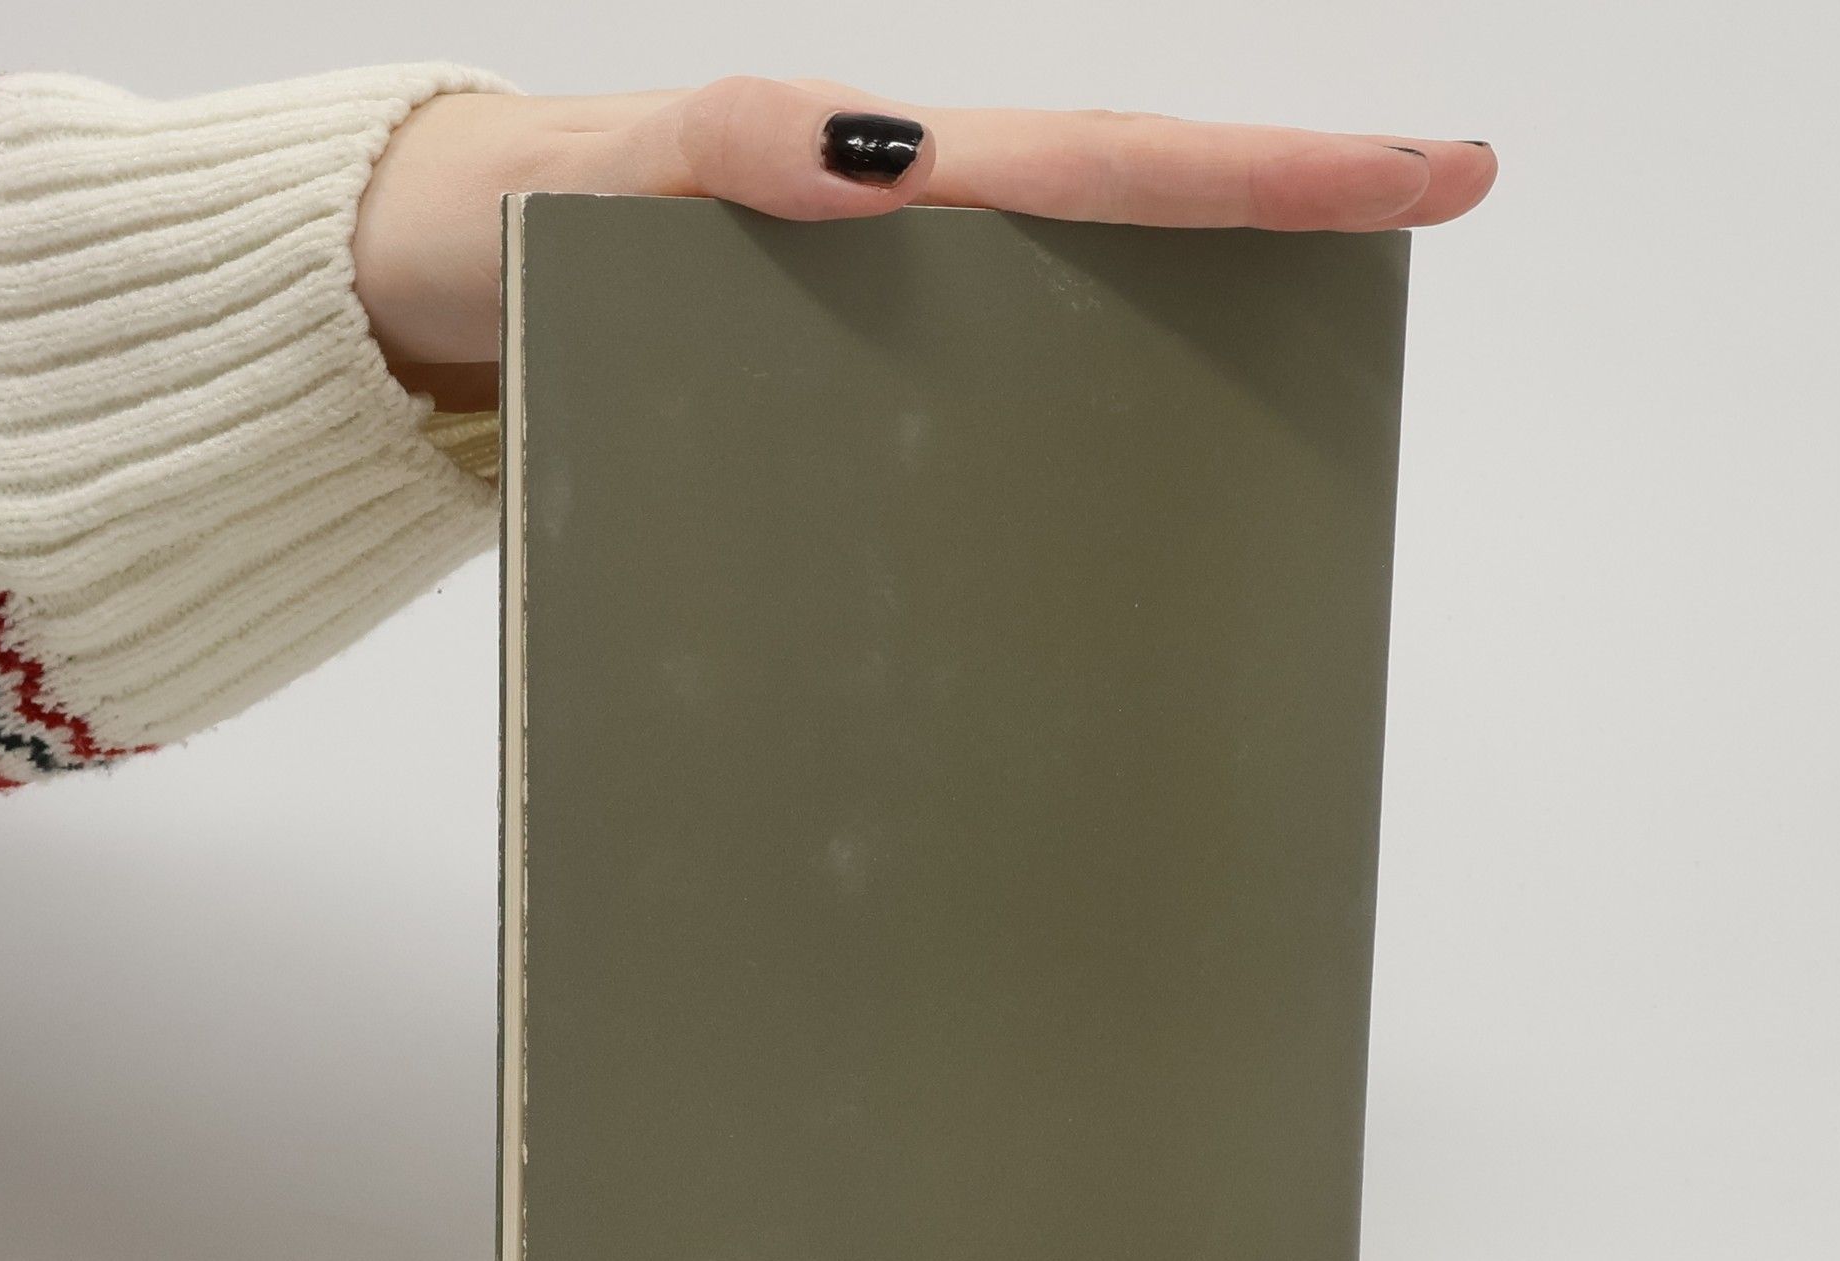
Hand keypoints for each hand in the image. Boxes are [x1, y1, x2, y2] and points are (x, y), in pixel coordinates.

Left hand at [355, 76, 1496, 411]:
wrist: (411, 314)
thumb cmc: (493, 228)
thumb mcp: (588, 174)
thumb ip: (713, 153)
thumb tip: (877, 159)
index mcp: (875, 190)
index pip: (1108, 169)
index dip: (1267, 173)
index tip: (1428, 166)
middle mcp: (904, 261)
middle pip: (1130, 243)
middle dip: (1283, 238)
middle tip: (1425, 240)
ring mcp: (882, 346)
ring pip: (1068, 348)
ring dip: (1190, 369)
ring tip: (1302, 429)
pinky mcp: (836, 417)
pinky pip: (969, 438)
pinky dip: (1053, 468)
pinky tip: (1099, 527)